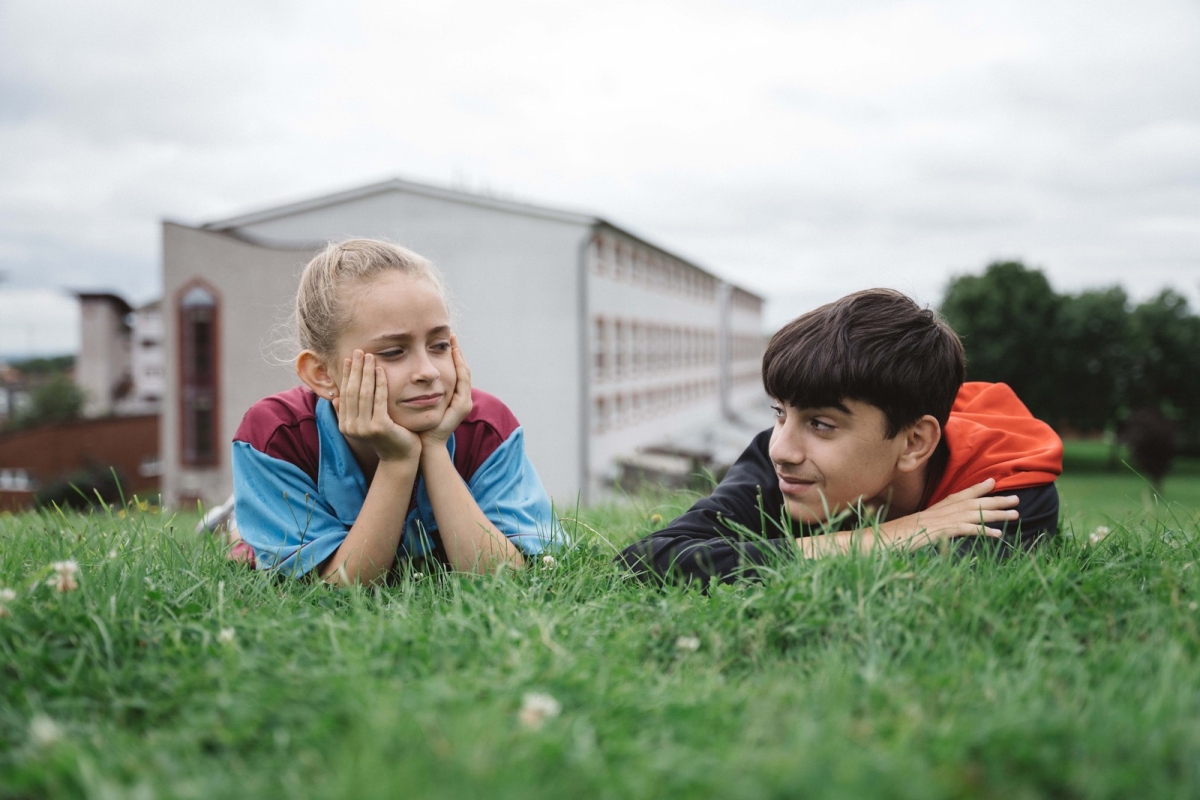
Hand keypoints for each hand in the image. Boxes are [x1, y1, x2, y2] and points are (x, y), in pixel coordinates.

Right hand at [334, 350, 420, 462]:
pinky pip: (379, 399)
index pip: (344, 393)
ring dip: (366, 372)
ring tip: (369, 356)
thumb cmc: (385, 437)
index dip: (346, 375)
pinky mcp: (380, 426)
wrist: (400, 456)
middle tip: (358, 351)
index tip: (349, 359)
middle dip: (355, 369)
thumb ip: (350, 412)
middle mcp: (351, 427)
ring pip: (364, 393)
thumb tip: (335, 397)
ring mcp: (364, 428)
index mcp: (345, 425)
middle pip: (352, 391)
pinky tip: (381, 370)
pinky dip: (380, 383)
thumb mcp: (364, 424)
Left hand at [421, 334, 471, 447]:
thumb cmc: (418, 426)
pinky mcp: (462, 405)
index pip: (456, 371)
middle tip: (452, 335)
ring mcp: (464, 402)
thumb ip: (419, 389)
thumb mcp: (419, 402)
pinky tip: (453, 354)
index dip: (452, 356)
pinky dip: (459, 366)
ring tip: (453, 342)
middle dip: (458, 352)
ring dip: (460, 356)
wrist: (425, 445)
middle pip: (463, 369)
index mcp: (453, 397)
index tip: (445, 340)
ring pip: (465, 372)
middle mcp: (462, 398)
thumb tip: (408, 372)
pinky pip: (462, 380)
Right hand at [875, 478, 1017, 549]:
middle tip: (1016, 499)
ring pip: (973, 514)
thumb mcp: (911, 530)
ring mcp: (939, 521)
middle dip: (994, 500)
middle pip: (971, 502)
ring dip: (996, 514)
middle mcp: (938, 511)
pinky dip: (982, 530)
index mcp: (932, 510)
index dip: (976, 489)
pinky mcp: (939, 532)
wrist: (877, 540)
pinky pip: (965, 529)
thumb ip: (925, 527)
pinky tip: (996, 534)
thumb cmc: (890, 537)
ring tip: (1015, 514)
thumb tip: (932, 529)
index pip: (958, 495)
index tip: (992, 482)